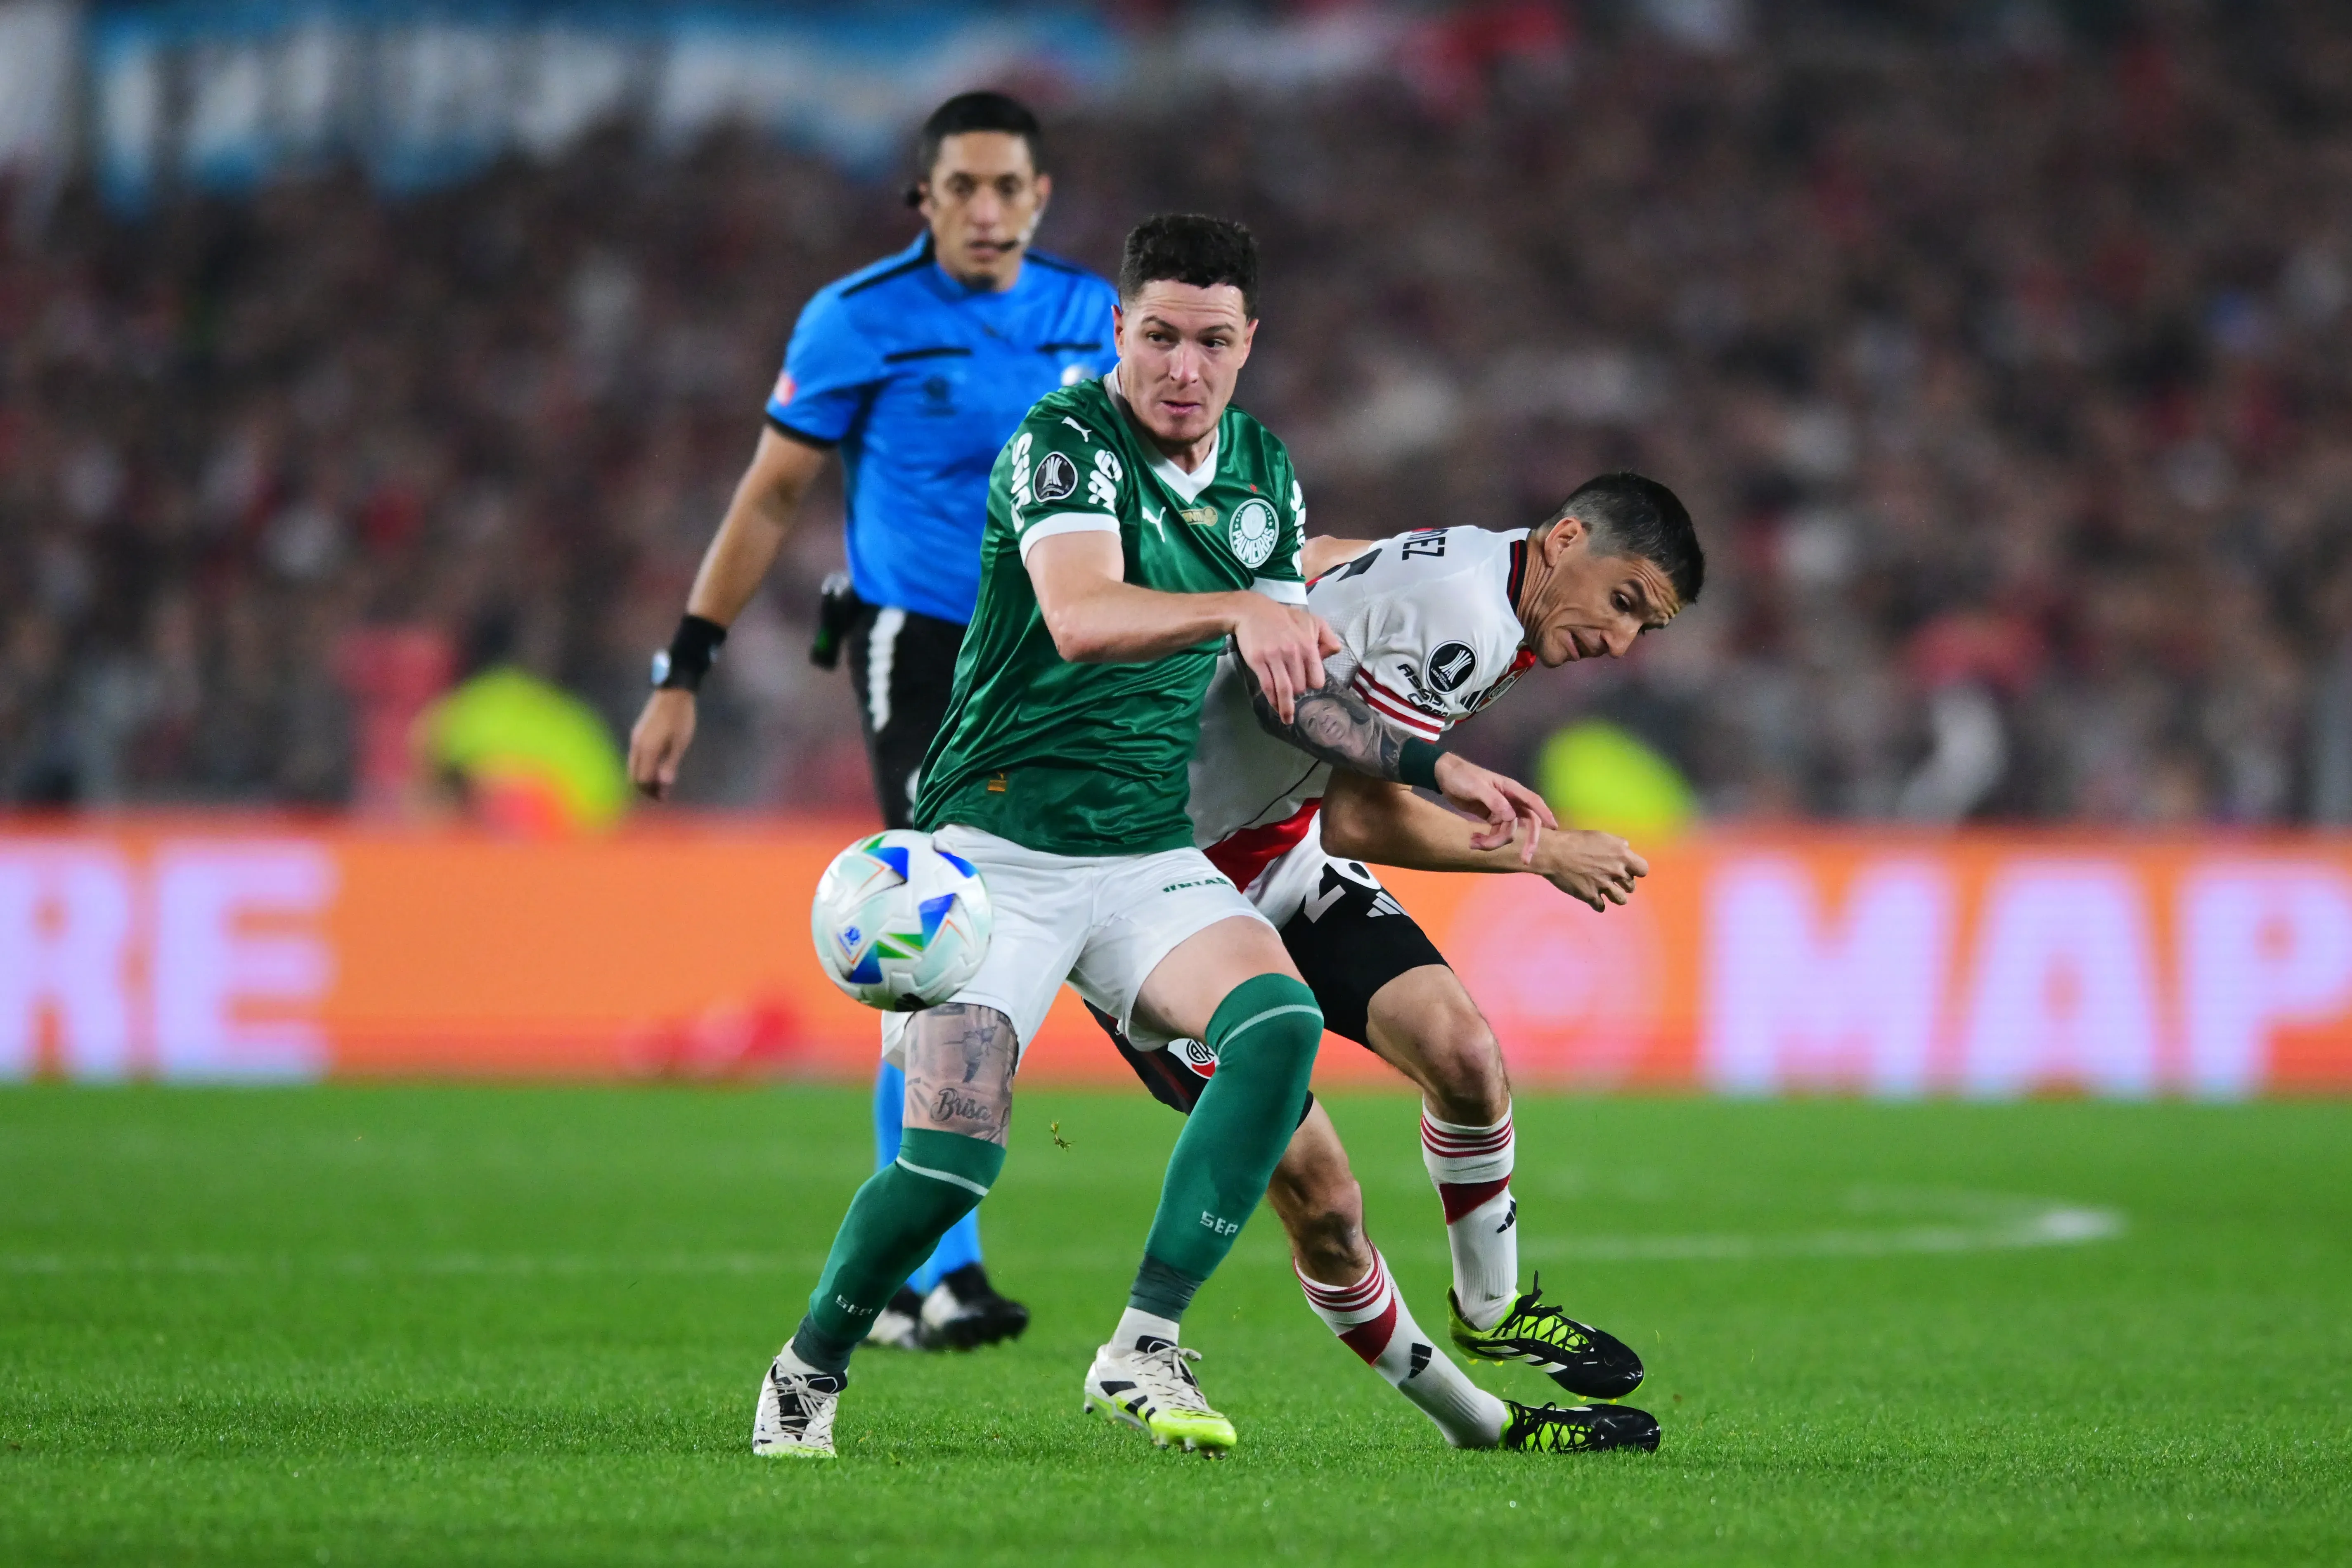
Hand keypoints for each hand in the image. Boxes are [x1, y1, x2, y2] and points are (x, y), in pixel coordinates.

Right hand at [629, 688, 697, 799]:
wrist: (673, 692)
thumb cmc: (681, 717)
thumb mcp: (680, 743)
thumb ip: (670, 764)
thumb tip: (663, 785)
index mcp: (647, 749)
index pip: (642, 779)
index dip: (651, 791)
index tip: (663, 797)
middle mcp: (637, 745)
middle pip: (634, 775)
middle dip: (646, 787)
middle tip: (662, 794)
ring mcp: (636, 738)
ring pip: (634, 766)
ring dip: (644, 777)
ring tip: (660, 783)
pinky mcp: (638, 733)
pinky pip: (636, 757)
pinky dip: (643, 767)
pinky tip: (656, 767)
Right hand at [1229, 595, 1340, 724]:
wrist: (1252, 611)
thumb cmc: (1283, 618)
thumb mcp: (1311, 621)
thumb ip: (1327, 637)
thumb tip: (1334, 654)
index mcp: (1308, 645)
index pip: (1316, 677)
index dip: (1312, 684)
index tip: (1307, 685)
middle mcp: (1293, 653)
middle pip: (1300, 686)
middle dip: (1298, 692)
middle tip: (1293, 690)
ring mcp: (1274, 657)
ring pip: (1285, 690)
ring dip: (1287, 707)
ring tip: (1287, 718)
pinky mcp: (1258, 661)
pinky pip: (1268, 687)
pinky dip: (1273, 700)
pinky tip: (1275, 707)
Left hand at [1432, 753, 1556, 860]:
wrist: (1445, 776)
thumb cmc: (1462, 776)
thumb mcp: (1477, 787)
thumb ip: (1494, 801)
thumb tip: (1511, 817)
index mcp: (1511, 790)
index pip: (1533, 802)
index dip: (1545, 814)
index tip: (1554, 828)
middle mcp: (1511, 801)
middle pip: (1528, 823)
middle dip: (1528, 842)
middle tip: (1524, 861)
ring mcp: (1502, 811)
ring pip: (1509, 832)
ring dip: (1493, 842)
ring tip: (1473, 843)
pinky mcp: (1492, 818)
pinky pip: (1496, 834)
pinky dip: (1486, 841)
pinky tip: (1472, 840)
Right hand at [1538, 829, 1648, 910]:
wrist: (1554, 852)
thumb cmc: (1576, 840)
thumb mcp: (1601, 835)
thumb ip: (1617, 844)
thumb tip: (1626, 848)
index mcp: (1622, 855)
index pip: (1643, 870)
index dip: (1637, 871)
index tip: (1628, 870)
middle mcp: (1616, 872)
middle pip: (1631, 887)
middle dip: (1623, 884)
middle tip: (1612, 879)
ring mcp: (1604, 886)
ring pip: (1621, 900)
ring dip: (1615, 896)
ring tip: (1606, 891)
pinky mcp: (1590, 896)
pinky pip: (1601, 907)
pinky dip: (1598, 904)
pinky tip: (1592, 897)